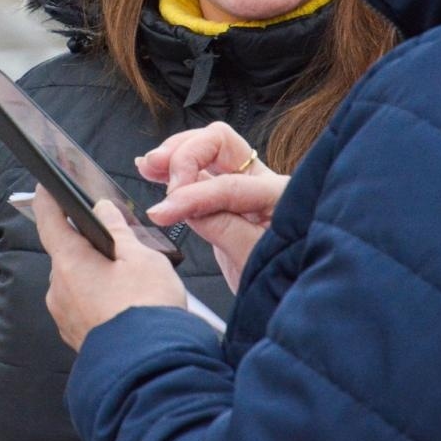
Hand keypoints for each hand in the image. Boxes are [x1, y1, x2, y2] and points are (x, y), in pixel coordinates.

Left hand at [33, 188, 184, 351]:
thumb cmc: (147, 311)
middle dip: (88, 246)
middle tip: (119, 246)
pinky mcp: (76, 336)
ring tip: (132, 283)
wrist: (151, 368)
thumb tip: (103, 210)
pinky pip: (82, 307)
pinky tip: (125, 305)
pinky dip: (98, 300)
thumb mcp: (141, 258)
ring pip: (76, 282)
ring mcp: (64, 316)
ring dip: (95, 276)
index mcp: (69, 263)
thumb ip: (118, 230)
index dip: (48, 200)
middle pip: (66, 254)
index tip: (48, 188)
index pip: (48, 221)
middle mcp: (58, 290)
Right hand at [137, 123, 288, 291]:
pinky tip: (153, 168)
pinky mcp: (226, 198)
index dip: (191, 196)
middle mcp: (262, 182)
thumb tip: (183, 205)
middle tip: (159, 176)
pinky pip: (198, 170)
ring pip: (207, 148)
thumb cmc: (283, 280)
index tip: (163, 211)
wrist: (291, 297)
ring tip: (149, 165)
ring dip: (175, 154)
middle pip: (220, 143)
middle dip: (185, 154)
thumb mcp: (253, 261)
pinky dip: (174, 166)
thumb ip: (221, 227)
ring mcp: (244, 185)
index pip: (228, 185)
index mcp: (279, 196)